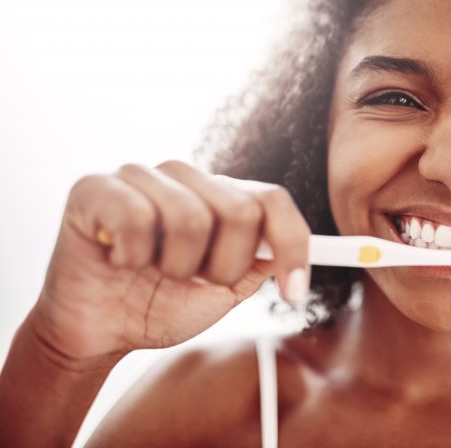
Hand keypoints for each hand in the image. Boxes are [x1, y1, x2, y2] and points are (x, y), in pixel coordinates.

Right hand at [30, 160, 310, 361]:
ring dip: (176, 266)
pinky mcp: (95, 187)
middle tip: (194, 282)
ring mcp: (140, 176)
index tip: (294, 292)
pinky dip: (132, 255)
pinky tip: (120, 260)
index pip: (273, 200)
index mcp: (220, 196)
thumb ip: (259, 263)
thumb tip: (291, 247)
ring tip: (153, 271)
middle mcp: (185, 177)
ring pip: (190, 217)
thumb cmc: (159, 306)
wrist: (99, 334)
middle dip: (224, 266)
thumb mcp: (224, 292)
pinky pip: (135, 217)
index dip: (293, 245)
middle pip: (240, 210)